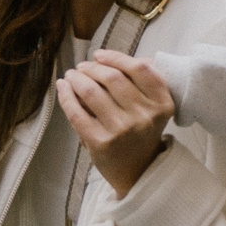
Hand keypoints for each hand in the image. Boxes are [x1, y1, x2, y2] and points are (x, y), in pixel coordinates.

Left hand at [57, 51, 177, 196]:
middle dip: (92, 67)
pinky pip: (77, 112)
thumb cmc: (141, 133)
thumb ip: (142, 82)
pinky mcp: (100, 142)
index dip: (116, 57)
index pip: (140, 69)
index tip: (100, 55)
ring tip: (71, 76)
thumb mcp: (153, 108)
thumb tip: (116, 57)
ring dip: (77, 79)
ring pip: (92, 92)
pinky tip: (62, 87)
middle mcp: (145, 116)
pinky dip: (66, 96)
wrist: (138, 171)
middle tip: (81, 67)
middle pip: (113, 78)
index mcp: (162, 103)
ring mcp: (122, 130)